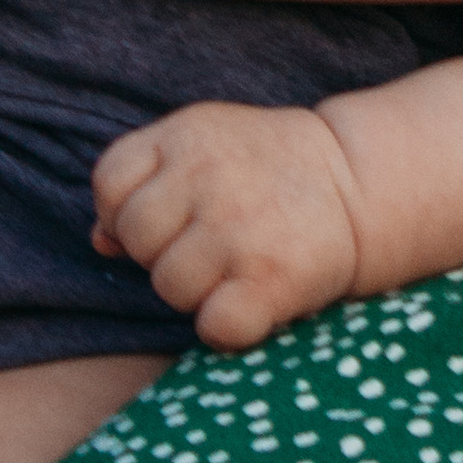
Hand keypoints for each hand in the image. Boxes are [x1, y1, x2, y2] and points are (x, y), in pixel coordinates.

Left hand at [93, 104, 364, 350]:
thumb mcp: (204, 149)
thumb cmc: (270, 172)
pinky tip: (252, 303)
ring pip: (170, 287)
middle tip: (210, 247)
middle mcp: (207, 177)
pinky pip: (213, 326)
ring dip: (197, 292)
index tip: (168, 220)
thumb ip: (147, 183)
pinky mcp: (270, 278)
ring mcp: (238, 229)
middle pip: (137, 240)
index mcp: (186, 136)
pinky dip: (228, 327)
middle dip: (162, 253)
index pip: (111, 184)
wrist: (360, 181)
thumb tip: (102, 240)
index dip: (126, 213)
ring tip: (236, 269)